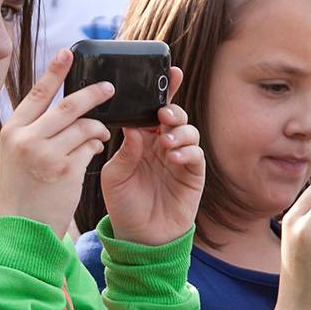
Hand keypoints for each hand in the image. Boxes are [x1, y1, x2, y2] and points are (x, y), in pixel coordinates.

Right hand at [0, 49, 112, 237]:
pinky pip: (91, 146)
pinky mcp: (66, 169)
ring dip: (99, 127)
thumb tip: (63, 107)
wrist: (25, 229)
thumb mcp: (18, 155)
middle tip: (109, 88)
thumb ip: (34, 130)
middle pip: (68, 105)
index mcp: (13, 131)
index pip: (37, 94)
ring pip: (85, 126)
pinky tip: (97, 149)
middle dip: (93, 94)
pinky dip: (98, 144)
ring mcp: (47, 154)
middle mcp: (27, 139)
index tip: (68, 53)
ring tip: (103, 132)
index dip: (54, 71)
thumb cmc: (24, 191)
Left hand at [101, 67, 204, 246]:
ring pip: (188, 131)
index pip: (151, 110)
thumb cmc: (123, 204)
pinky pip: (196, 154)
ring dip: (178, 131)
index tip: (170, 72)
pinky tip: (174, 157)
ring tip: (166, 142)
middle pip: (174, 115)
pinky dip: (187, 151)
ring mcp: (179, 158)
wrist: (140, 237)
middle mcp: (161, 144)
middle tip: (164, 114)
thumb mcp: (115, 175)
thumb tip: (134, 125)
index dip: (162, 91)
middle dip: (172, 108)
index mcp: (141, 139)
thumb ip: (125, 150)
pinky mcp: (193, 174)